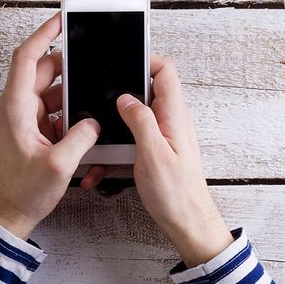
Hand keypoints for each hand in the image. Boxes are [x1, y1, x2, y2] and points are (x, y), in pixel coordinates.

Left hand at [0, 13, 102, 239]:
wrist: (8, 214)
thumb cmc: (23, 192)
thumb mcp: (60, 165)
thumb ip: (82, 136)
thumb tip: (94, 120)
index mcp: (15, 107)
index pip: (27, 57)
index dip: (44, 35)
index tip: (61, 20)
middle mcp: (14, 107)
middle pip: (42, 70)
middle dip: (68, 66)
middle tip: (91, 63)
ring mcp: (20, 117)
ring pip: (49, 90)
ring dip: (70, 93)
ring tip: (89, 99)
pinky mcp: (28, 128)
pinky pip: (50, 108)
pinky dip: (67, 110)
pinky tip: (82, 120)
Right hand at [118, 57, 232, 266]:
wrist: (187, 223)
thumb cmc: (175, 193)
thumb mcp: (153, 153)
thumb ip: (140, 120)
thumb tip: (126, 97)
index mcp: (174, 114)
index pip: (165, 70)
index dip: (145, 60)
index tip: (121, 63)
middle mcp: (172, 119)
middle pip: (147, 89)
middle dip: (122, 93)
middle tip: (100, 100)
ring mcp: (165, 134)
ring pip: (136, 116)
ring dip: (116, 125)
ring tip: (97, 136)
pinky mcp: (157, 149)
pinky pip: (133, 139)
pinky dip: (117, 148)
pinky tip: (102, 165)